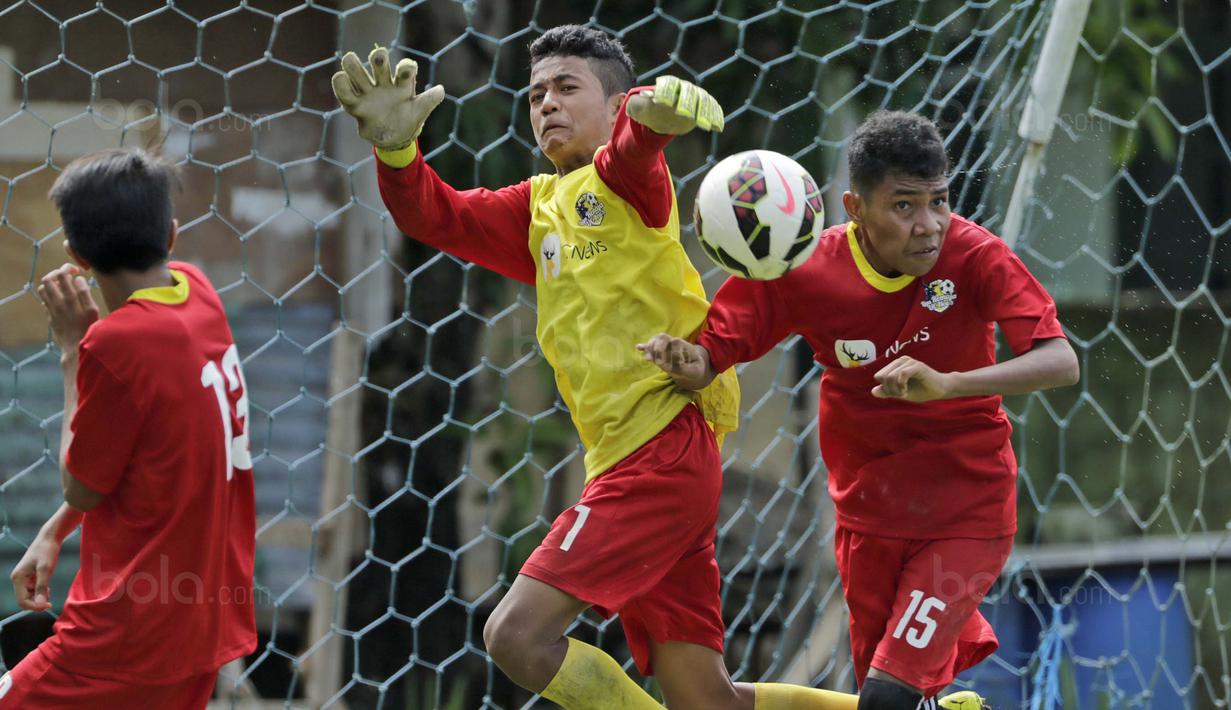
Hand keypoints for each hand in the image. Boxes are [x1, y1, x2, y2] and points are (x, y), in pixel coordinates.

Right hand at [10, 535, 60, 611]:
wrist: (49, 539)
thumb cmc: (47, 551)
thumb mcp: (45, 569)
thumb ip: (42, 586)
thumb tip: (40, 603)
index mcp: (18, 578)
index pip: (22, 601)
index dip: (35, 606)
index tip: (49, 605)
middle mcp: (18, 580)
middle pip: (24, 600)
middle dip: (36, 603)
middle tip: (50, 601)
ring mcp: (23, 579)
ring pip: (29, 596)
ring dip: (39, 598)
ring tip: (49, 591)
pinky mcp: (30, 577)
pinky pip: (33, 590)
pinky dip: (40, 592)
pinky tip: (48, 588)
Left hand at [37, 263, 98, 356]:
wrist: (76, 348)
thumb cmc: (89, 329)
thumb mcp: (93, 310)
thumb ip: (84, 292)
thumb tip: (78, 279)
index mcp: (69, 299)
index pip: (61, 275)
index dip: (67, 268)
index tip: (76, 271)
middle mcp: (57, 302)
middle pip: (47, 279)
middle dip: (57, 273)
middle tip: (67, 276)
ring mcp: (51, 310)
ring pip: (43, 289)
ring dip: (52, 285)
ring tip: (63, 287)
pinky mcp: (50, 317)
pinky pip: (44, 301)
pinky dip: (51, 296)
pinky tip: (61, 300)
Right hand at [331, 45, 446, 150]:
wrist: (394, 139)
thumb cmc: (408, 121)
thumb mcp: (419, 112)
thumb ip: (428, 101)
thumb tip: (440, 90)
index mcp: (403, 85)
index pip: (404, 70)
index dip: (405, 67)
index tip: (407, 70)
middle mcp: (385, 83)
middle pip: (379, 65)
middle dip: (378, 58)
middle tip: (378, 56)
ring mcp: (369, 92)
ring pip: (359, 74)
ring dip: (354, 65)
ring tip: (350, 59)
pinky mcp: (356, 105)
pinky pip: (346, 93)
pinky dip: (341, 85)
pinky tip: (339, 77)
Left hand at [626, 75, 724, 134]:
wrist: (665, 113)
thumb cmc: (650, 109)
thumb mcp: (638, 107)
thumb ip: (635, 104)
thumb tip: (632, 105)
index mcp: (668, 85)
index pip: (668, 84)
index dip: (665, 91)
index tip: (660, 102)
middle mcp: (684, 88)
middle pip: (688, 91)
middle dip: (685, 101)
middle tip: (682, 113)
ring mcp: (697, 96)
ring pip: (703, 101)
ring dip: (704, 112)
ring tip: (703, 125)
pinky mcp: (705, 107)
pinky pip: (713, 109)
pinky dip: (716, 116)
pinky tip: (718, 127)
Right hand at [636, 333, 713, 390]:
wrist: (694, 366)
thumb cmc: (695, 368)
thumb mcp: (694, 371)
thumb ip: (684, 369)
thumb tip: (671, 368)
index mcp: (684, 346)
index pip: (677, 342)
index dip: (674, 353)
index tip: (677, 364)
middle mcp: (673, 343)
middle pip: (663, 337)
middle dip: (659, 347)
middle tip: (658, 361)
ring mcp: (666, 346)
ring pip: (656, 340)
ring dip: (651, 347)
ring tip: (648, 359)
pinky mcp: (659, 352)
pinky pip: (651, 346)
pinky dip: (645, 347)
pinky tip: (638, 347)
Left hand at [871, 356, 954, 401]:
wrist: (940, 389)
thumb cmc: (921, 390)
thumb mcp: (901, 393)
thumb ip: (887, 391)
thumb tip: (873, 391)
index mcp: (895, 365)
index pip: (879, 376)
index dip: (885, 388)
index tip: (896, 394)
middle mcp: (900, 360)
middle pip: (882, 376)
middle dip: (889, 389)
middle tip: (901, 394)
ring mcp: (908, 362)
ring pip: (890, 376)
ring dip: (896, 389)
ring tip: (905, 392)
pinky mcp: (917, 365)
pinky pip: (901, 375)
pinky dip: (901, 386)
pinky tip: (907, 390)